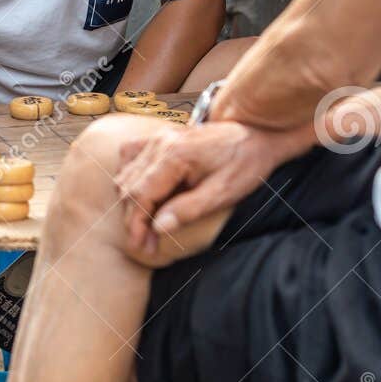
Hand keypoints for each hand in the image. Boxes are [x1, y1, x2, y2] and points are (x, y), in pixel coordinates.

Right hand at [114, 122, 303, 264]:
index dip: (137, 224)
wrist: (255, 134)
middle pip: (129, 187)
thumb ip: (188, 210)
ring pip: (125, 174)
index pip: (140, 195)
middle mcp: (160, 143)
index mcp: (174, 155)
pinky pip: (129, 158)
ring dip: (131, 202)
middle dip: (134, 219)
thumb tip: (158, 228)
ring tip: (147, 226)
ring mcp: (157, 138)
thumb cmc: (244, 163)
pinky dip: (129, 179)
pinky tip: (142, 194)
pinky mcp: (159, 138)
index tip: (141, 246)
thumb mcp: (223, 194)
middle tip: (147, 244)